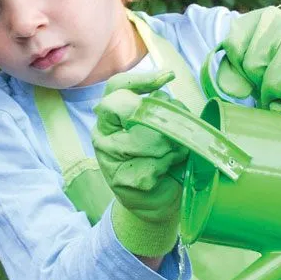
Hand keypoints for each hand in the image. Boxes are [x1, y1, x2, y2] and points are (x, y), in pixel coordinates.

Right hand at [91, 69, 187, 258]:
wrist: (157, 201)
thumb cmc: (161, 159)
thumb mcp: (160, 128)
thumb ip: (160, 108)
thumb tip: (168, 83)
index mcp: (110, 117)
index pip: (117, 87)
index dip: (142, 79)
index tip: (168, 77)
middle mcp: (103, 134)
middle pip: (135, 110)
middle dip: (164, 119)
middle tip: (177, 131)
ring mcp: (108, 158)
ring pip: (148, 139)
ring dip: (173, 147)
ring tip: (176, 154)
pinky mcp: (121, 179)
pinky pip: (154, 164)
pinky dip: (170, 166)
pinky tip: (169, 170)